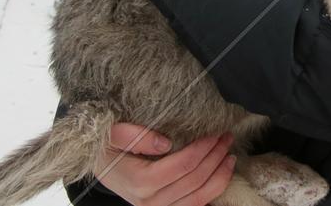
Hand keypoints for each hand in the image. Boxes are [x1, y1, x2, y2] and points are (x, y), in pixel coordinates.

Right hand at [93, 123, 235, 205]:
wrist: (100, 165)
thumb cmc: (108, 146)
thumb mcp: (112, 133)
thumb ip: (134, 135)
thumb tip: (165, 142)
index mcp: (140, 181)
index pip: (183, 164)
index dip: (204, 148)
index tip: (216, 132)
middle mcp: (150, 202)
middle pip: (195, 179)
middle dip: (216, 156)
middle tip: (227, 137)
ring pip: (199, 197)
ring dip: (220, 175)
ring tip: (230, 155)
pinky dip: (213, 191)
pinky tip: (222, 175)